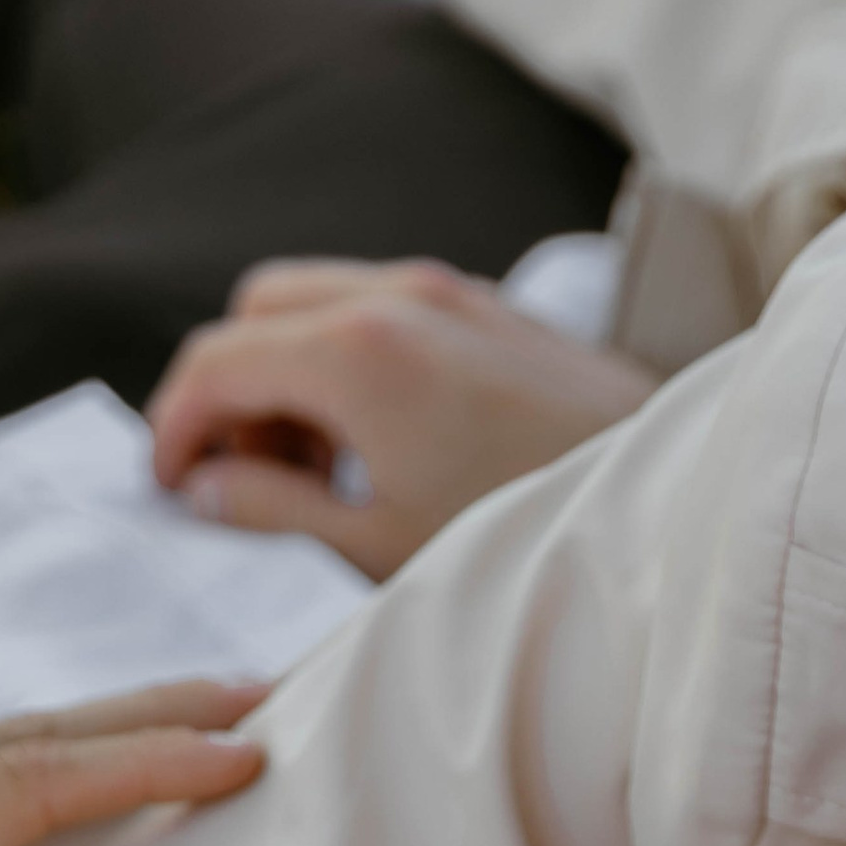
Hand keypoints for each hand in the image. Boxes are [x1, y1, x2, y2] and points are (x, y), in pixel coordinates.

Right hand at [149, 258, 658, 577]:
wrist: (675, 517)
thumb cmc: (531, 546)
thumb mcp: (380, 551)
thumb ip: (273, 515)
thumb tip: (203, 493)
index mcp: (356, 351)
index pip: (216, 359)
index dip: (173, 426)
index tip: (170, 489)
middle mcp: (398, 297)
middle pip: (259, 310)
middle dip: (233, 391)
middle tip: (243, 483)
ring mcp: (453, 294)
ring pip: (321, 305)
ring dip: (294, 379)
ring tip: (318, 480)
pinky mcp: (496, 312)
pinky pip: (387, 314)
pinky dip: (353, 367)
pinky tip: (383, 451)